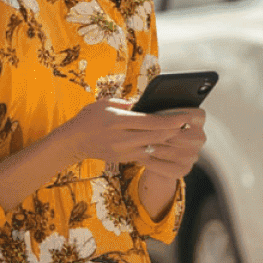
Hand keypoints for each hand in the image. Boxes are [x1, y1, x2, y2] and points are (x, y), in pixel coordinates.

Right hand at [61, 98, 203, 169]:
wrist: (73, 141)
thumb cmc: (90, 117)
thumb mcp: (107, 103)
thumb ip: (129, 103)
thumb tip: (149, 103)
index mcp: (119, 121)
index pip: (151, 122)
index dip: (170, 121)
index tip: (184, 118)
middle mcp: (122, 138)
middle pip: (157, 137)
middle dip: (175, 131)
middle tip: (189, 125)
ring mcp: (124, 152)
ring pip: (155, 148)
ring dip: (170, 143)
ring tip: (183, 135)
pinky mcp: (125, 160)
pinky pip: (148, 156)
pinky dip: (159, 150)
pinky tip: (170, 146)